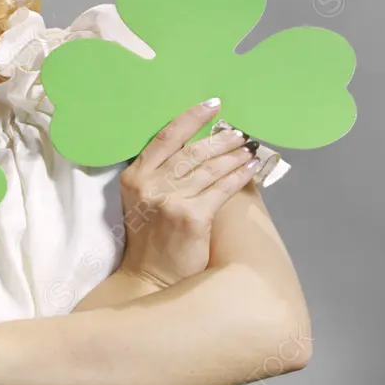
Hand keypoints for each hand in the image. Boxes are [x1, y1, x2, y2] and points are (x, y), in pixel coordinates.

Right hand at [116, 99, 260, 287]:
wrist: (150, 278)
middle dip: (219, 138)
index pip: (165, 137)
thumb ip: (158, 174)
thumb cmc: (150, 238)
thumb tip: (196, 147)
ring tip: (248, 148)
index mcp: (134, 176)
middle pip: (191, 151)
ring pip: (208, 169)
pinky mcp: (191, 217)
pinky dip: (238, 177)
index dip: (191, 118)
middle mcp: (149, 184)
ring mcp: (169, 200)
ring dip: (233, 156)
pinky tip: (250, 169)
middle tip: (238, 132)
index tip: (212, 106)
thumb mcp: (142, 200)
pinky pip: (221, 190)